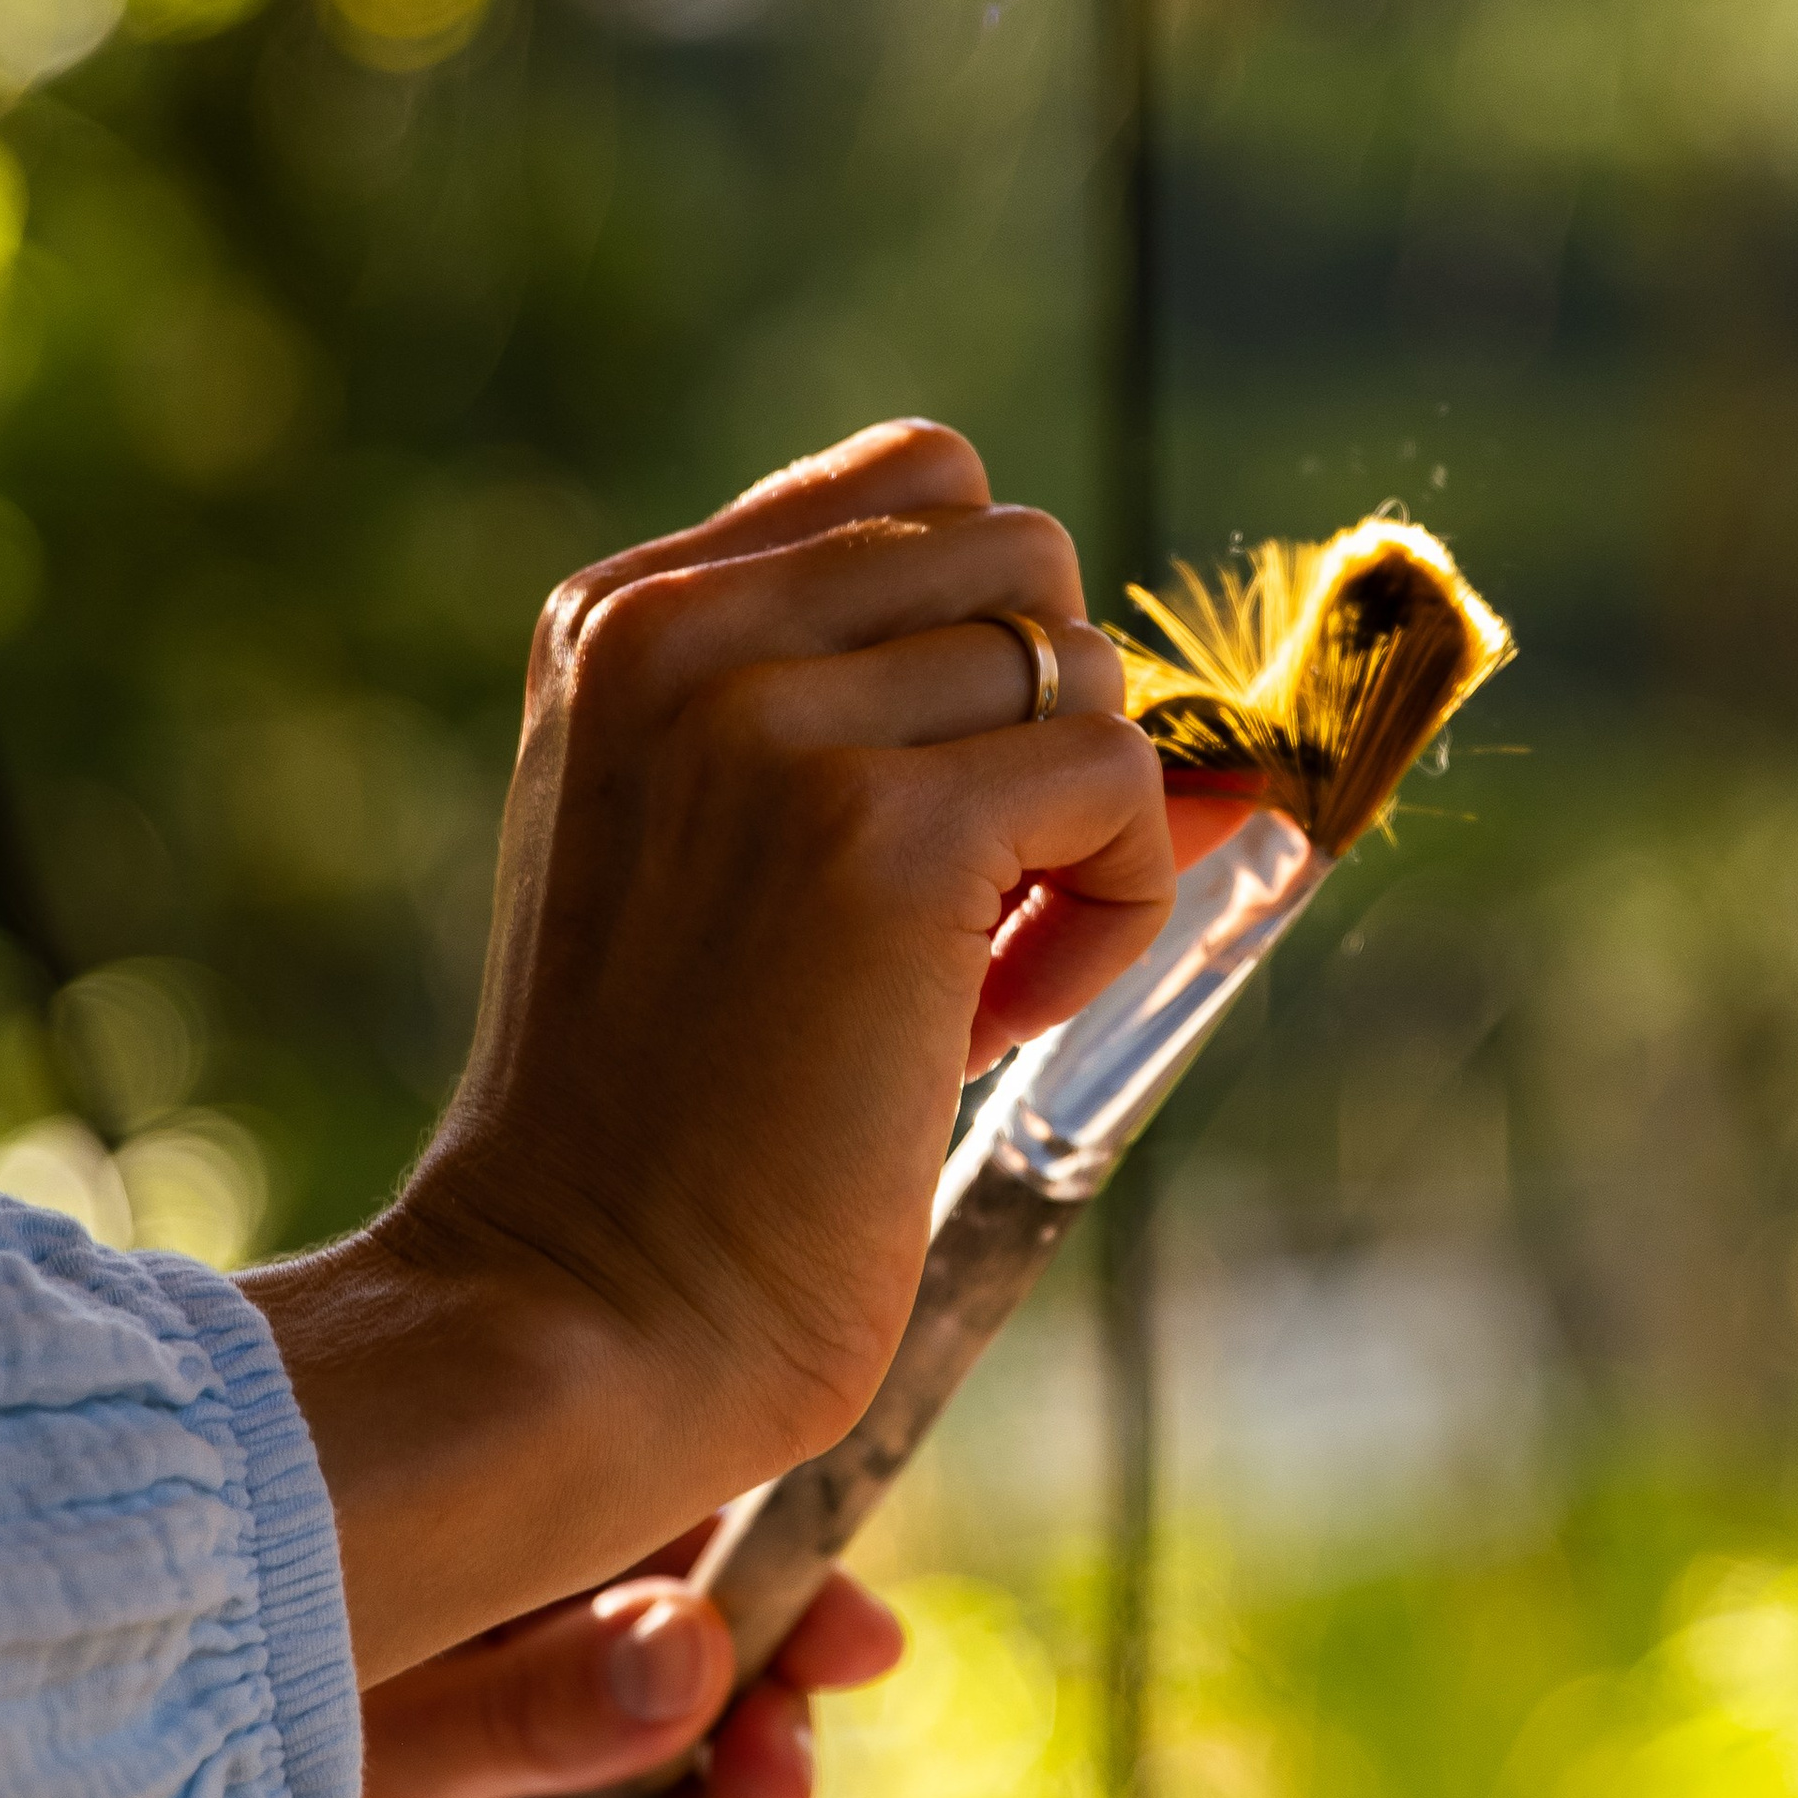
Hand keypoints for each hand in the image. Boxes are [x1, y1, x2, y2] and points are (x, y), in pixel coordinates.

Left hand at [207, 1552, 905, 1797]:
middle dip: (752, 1724)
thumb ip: (529, 1707)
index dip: (770, 1576)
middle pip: (677, 1657)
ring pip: (646, 1780)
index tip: (859, 1642)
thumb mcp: (358, 1754)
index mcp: (443, 1548)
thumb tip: (702, 1648)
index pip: (649, 1527)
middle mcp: (467, 1642)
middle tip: (782, 1788)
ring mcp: (463, 1766)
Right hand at [250, 422, 1173, 1682]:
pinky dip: (1110, 916)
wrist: (580, 1310)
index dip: (986, 635)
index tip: (942, 809)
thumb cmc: (667, 1126)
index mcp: (622, 617)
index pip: (913, 488)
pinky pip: (1123, 789)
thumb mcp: (748, 865)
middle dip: (1040, 724)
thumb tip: (1218, 756)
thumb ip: (910, 745)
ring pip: (1082, 670)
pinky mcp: (891, 836)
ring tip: (962, 991)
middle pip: (1020, 551)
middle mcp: (685, 632)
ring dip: (1082, 836)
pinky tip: (984, 1031)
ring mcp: (782, 725)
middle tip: (964, 912)